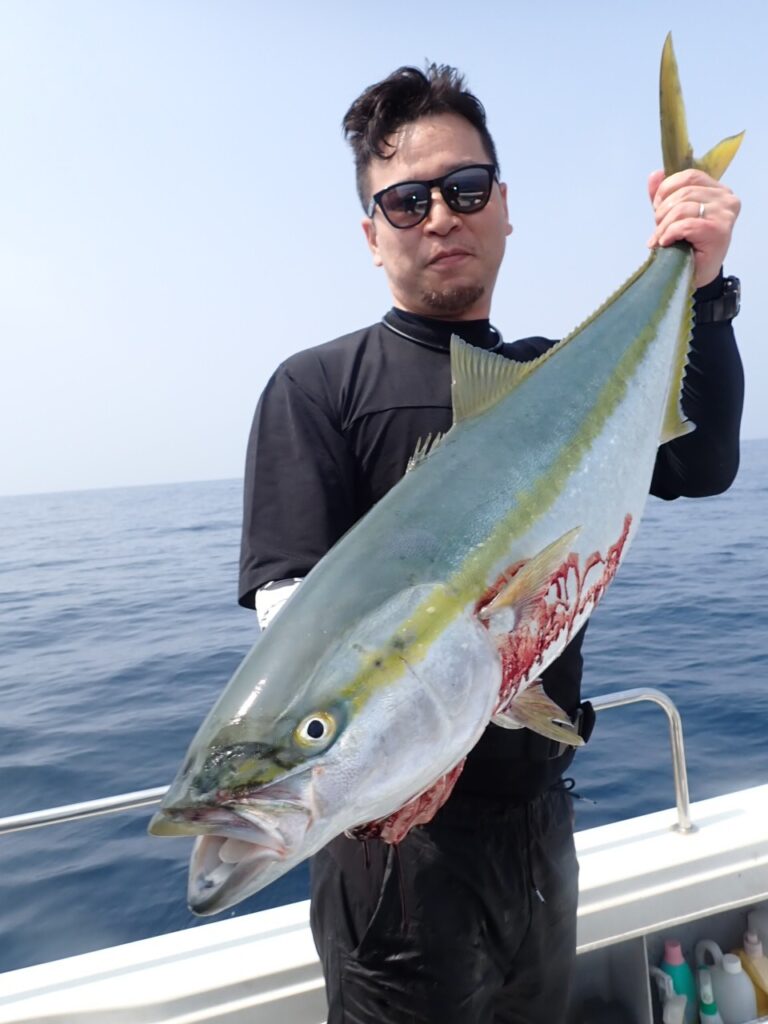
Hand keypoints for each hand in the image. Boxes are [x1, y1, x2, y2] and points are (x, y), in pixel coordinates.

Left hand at [647, 169, 740, 287]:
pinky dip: (670, 233)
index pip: (690, 176)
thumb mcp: (672, 215)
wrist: (696, 274)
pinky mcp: (719, 231)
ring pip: (683, 208)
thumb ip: (664, 194)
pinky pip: (686, 225)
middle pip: (684, 192)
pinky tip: (666, 243)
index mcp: (717, 190)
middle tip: (658, 230)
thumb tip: (655, 174)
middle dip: (662, 211)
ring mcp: (725, 214)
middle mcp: (726, 198)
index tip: (657, 207)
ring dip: (664, 225)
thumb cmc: (687, 244)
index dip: (667, 189)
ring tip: (660, 239)